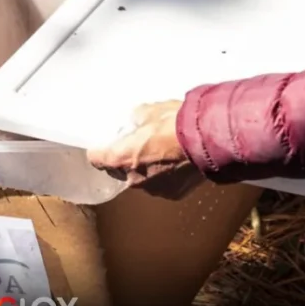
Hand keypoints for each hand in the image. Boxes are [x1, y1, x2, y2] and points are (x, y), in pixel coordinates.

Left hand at [87, 100, 204, 198]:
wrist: (208, 138)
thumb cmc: (175, 123)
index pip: (96, 159)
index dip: (99, 151)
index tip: (102, 146)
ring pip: (142, 179)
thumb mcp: (148, 111)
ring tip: (162, 152)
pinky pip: (162, 184)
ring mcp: (154, 189)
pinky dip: (166, 176)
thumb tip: (134, 122)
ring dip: (147, 169)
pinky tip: (176, 162)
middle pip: (118, 171)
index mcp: (120, 158)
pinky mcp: (174, 193)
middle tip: (137, 145)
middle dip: (125, 160)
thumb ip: (134, 120)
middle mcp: (133, 179)